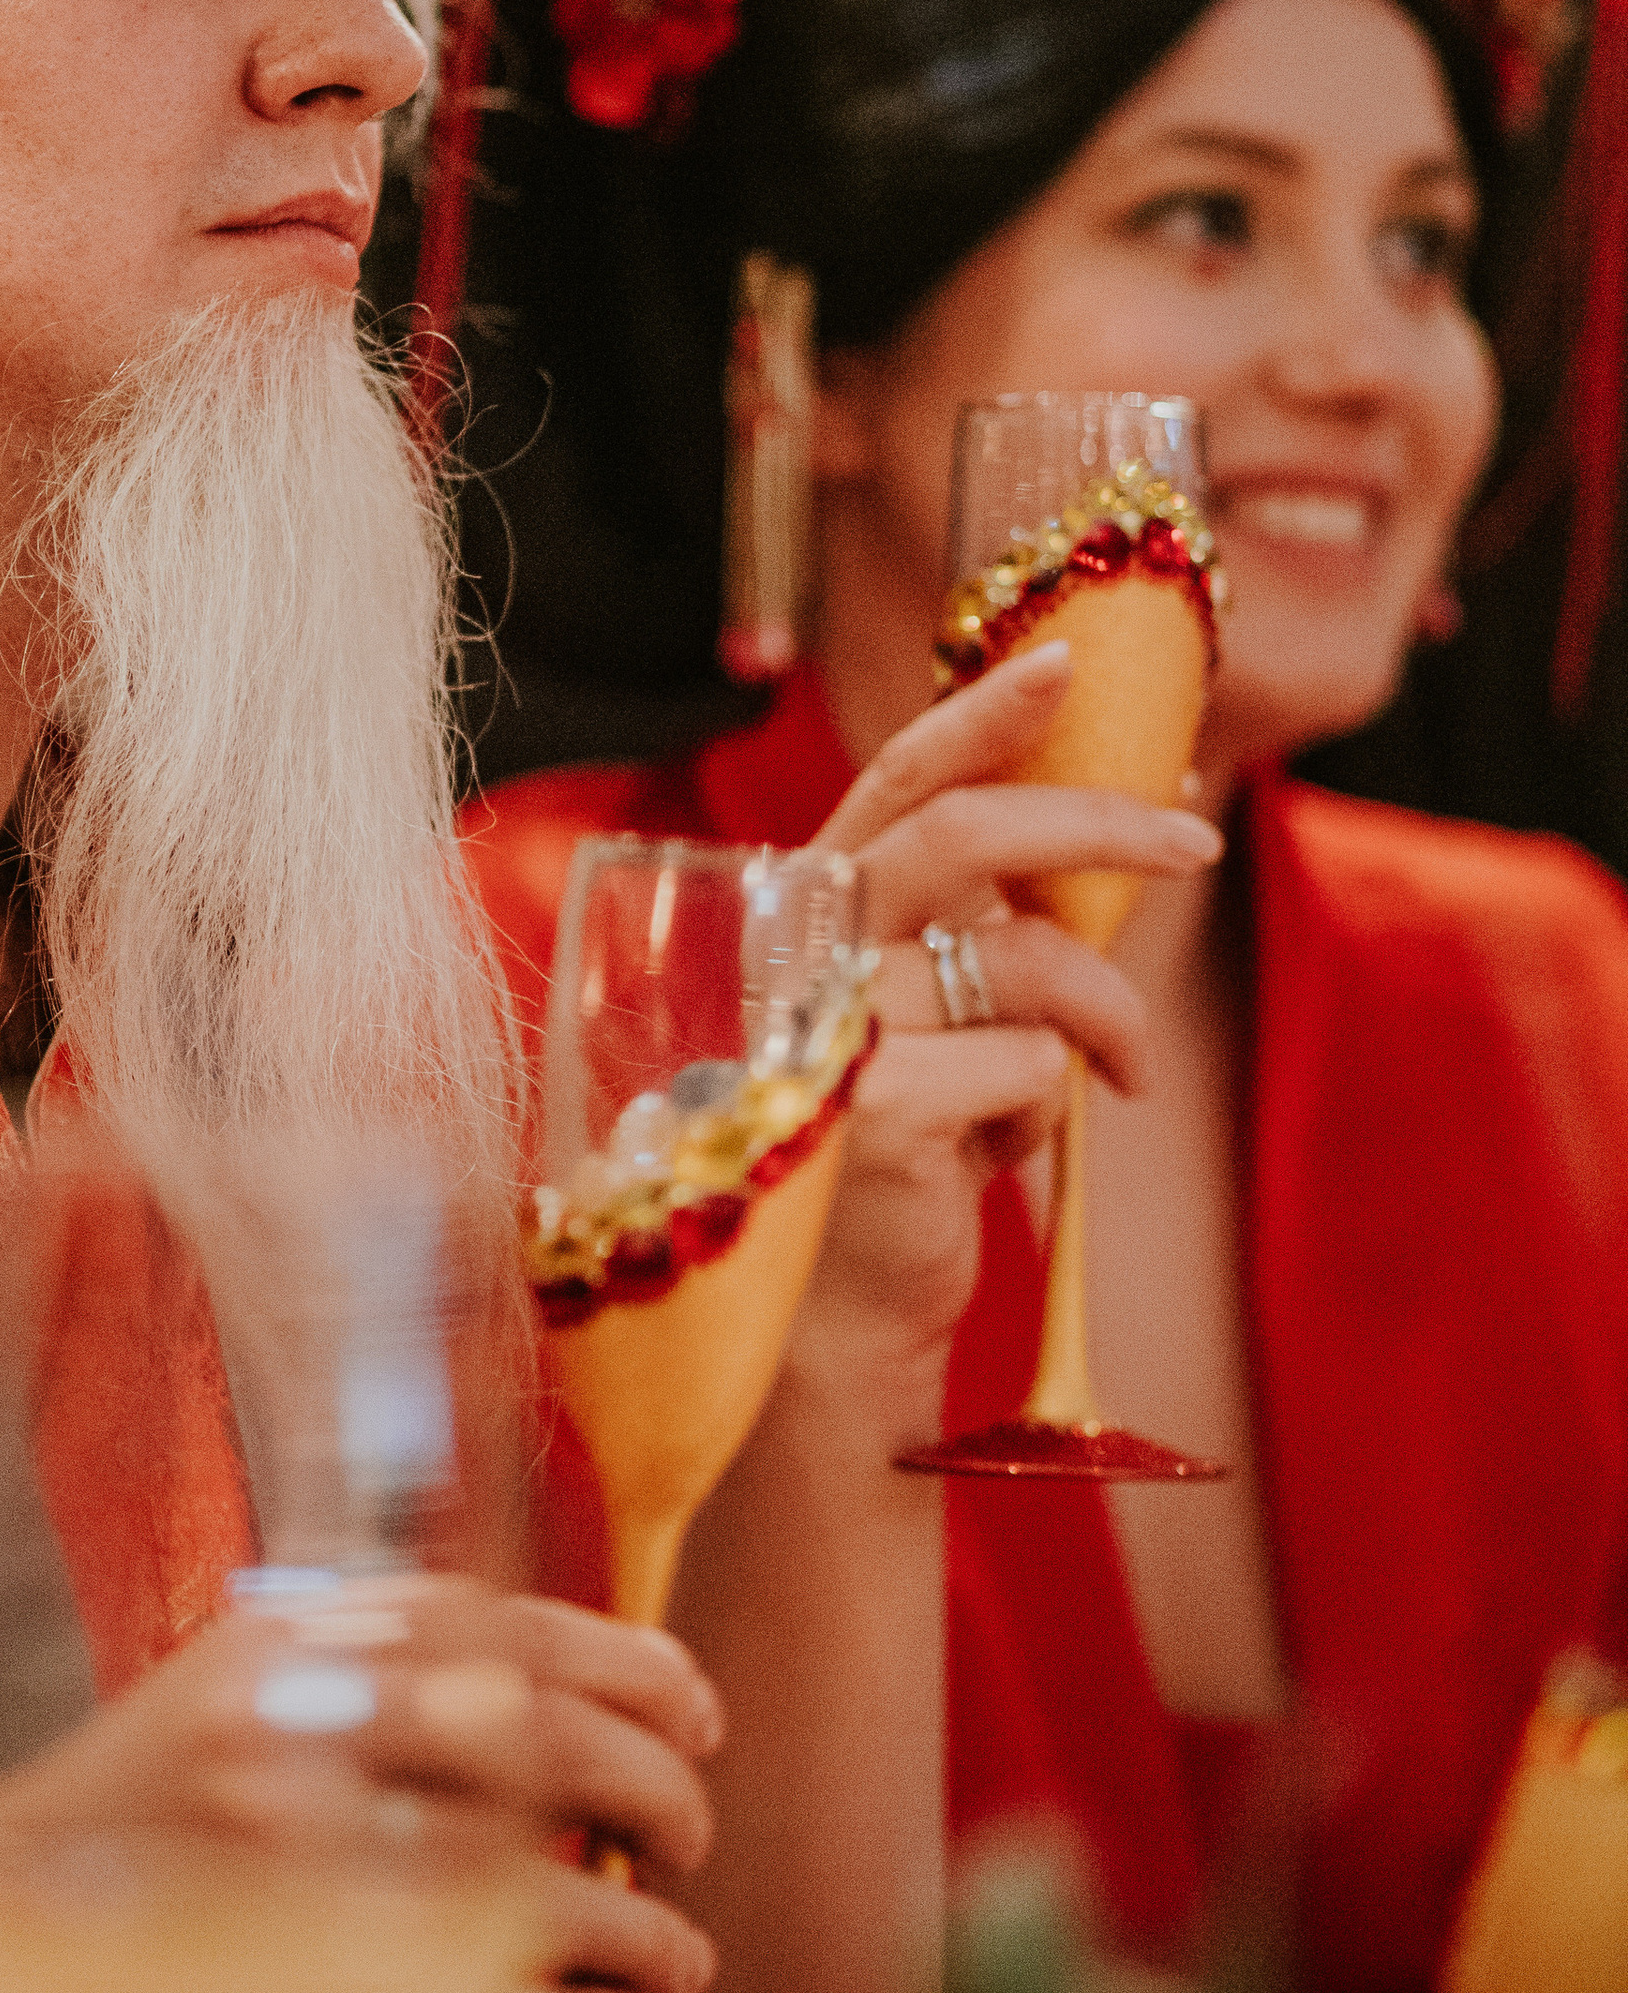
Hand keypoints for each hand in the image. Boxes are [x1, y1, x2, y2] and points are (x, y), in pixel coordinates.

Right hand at [0, 1579, 724, 1992]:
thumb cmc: (107, 1846)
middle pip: (530, 1736)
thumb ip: (353, 1678)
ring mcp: (288, 1874)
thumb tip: (538, 1704)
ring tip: (681, 1951)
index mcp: (275, 1651)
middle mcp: (286, 1738)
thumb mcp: (218, 1702)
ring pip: (524, 1882)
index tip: (691, 1703)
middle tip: (691, 1827)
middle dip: (649, 1780)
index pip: (491, 1621)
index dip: (620, 1659)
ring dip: (636, 1920)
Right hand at [799, 643, 1220, 1369]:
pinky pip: (1034, 1070)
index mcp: (802, 912)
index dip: (979, 716)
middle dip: (1101, 822)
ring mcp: (830, 1029)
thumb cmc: (890, 1158)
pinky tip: (994, 1164)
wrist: (828, 1327)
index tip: (1065, 664)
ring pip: (1030, 960)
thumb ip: (970, 926)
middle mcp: (797, 953)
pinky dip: (1046, 1118)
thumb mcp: (926, 1021)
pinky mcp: (878, 1110)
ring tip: (1120, 1080)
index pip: (894, 782)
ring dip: (1108, 1020)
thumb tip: (1110, 823)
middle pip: (967, 837)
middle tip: (1196, 837)